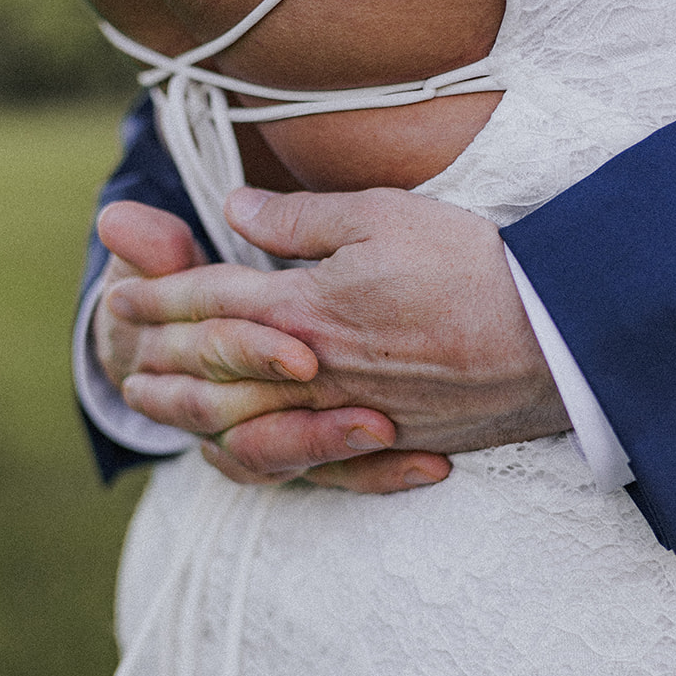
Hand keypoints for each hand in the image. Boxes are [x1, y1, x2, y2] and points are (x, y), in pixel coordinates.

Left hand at [96, 188, 569, 488]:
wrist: (556, 339)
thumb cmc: (470, 264)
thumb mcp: (380, 215)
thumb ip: (297, 220)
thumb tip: (234, 209)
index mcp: (304, 306)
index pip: (210, 300)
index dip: (159, 296)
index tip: (120, 295)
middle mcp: (313, 370)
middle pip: (215, 373)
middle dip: (159, 366)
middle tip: (119, 366)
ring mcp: (347, 416)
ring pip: (249, 426)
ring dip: (195, 420)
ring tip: (163, 417)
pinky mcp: (386, 446)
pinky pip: (309, 466)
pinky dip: (267, 461)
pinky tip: (251, 457)